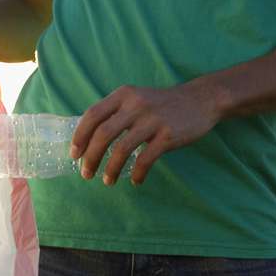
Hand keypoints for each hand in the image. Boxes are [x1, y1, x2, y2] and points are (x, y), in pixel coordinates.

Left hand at [72, 81, 222, 185]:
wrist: (201, 100)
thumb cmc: (163, 104)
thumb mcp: (137, 98)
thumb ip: (116, 112)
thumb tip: (90, 138)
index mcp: (124, 95)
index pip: (92, 115)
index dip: (79, 136)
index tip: (74, 154)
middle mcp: (136, 105)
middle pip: (103, 134)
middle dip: (91, 157)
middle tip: (86, 173)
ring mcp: (152, 120)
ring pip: (122, 149)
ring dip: (111, 169)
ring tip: (107, 181)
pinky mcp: (168, 135)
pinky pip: (146, 159)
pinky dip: (138, 173)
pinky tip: (135, 180)